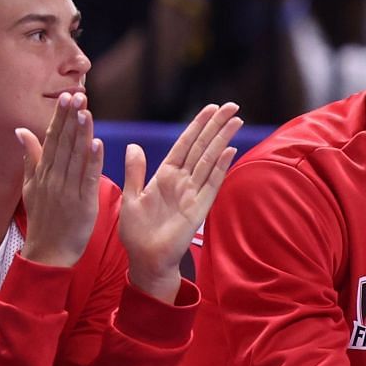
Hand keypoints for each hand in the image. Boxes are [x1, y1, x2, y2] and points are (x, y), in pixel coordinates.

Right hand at [16, 92, 99, 267]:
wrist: (48, 252)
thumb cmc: (43, 219)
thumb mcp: (30, 187)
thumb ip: (30, 158)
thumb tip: (21, 131)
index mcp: (43, 173)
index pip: (51, 139)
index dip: (59, 118)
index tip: (66, 96)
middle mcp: (54, 178)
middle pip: (63, 143)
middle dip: (70, 118)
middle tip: (77, 95)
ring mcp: (68, 191)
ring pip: (75, 157)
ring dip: (80, 133)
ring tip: (86, 111)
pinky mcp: (83, 204)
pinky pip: (88, 179)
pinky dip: (92, 161)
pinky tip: (97, 143)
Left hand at [118, 102, 242, 301]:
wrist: (145, 259)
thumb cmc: (136, 232)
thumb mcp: (130, 197)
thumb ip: (135, 171)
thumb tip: (134, 146)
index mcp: (164, 175)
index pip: (184, 144)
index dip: (197, 126)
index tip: (210, 108)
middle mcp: (182, 181)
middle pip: (202, 147)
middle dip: (216, 126)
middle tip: (232, 106)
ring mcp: (192, 193)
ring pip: (210, 159)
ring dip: (222, 139)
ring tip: (235, 120)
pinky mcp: (198, 208)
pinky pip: (212, 183)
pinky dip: (221, 166)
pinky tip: (230, 150)